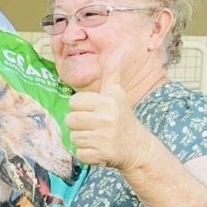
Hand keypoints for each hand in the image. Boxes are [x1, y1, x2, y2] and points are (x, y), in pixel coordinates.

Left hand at [65, 51, 147, 170]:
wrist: (137, 147)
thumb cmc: (122, 117)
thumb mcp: (117, 93)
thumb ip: (112, 72)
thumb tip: (118, 51)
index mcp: (107, 102)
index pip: (74, 102)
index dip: (80, 108)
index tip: (93, 111)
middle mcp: (105, 119)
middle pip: (70, 120)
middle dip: (79, 124)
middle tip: (93, 126)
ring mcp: (103, 138)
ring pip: (73, 137)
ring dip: (83, 139)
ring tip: (97, 137)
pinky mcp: (100, 155)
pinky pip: (79, 153)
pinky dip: (86, 153)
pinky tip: (99, 149)